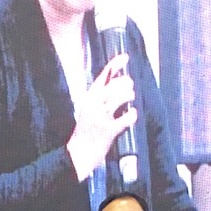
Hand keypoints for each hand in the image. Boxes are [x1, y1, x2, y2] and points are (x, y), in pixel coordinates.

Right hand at [66, 53, 136, 181]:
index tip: (125, 57)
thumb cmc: (86, 131)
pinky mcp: (108, 131)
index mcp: (88, 99)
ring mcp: (100, 118)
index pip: (102, 77)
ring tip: (131, 97)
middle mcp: (93, 106)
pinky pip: (126, 118)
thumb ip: (101, 96)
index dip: (114, 65)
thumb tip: (119, 80)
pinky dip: (132, 115)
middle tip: (129, 86)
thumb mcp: (88, 109)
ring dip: (128, 95)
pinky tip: (132, 114)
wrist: (79, 154)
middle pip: (113, 86)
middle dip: (125, 83)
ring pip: (119, 98)